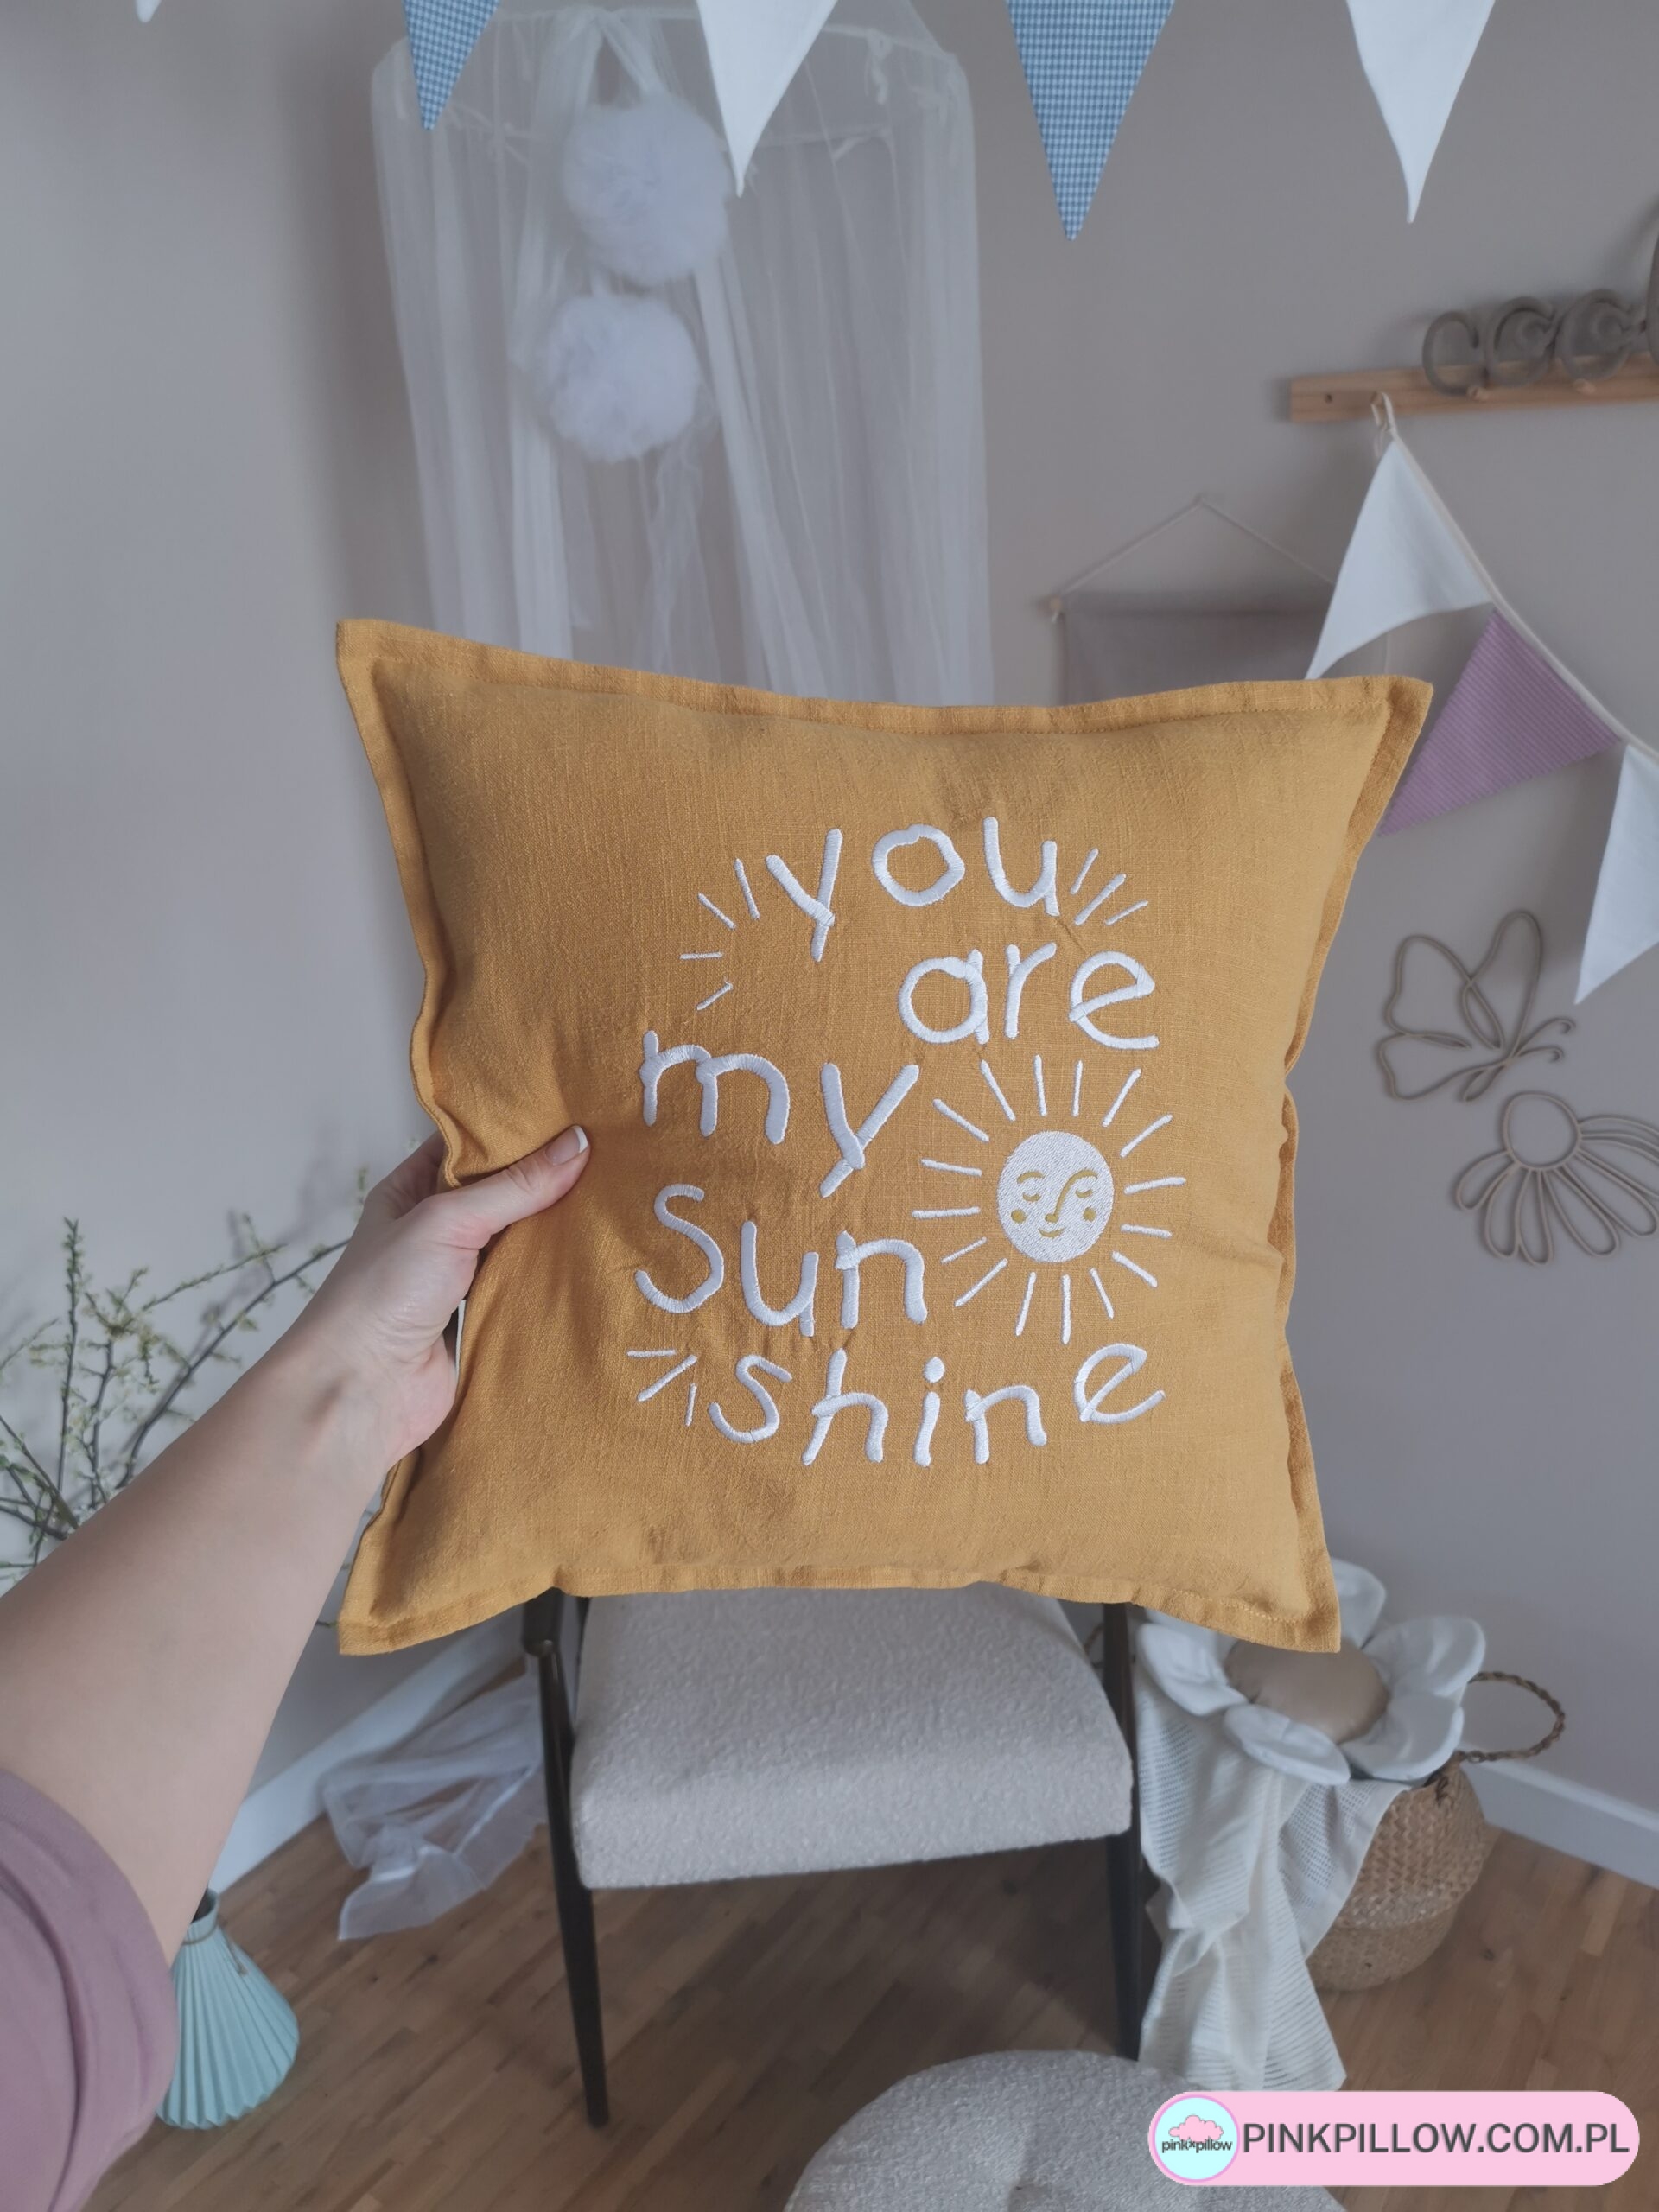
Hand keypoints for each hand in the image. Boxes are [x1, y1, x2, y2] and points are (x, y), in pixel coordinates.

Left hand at [284, 1126, 588, 1471]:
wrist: (361, 1391)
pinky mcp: (483, 1318)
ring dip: (556, 1229)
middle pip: (500, 1194)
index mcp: (410, 1193)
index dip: (512, 1129)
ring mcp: (460, 1277)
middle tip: (609, 1149)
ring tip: (618, 1194)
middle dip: (546, 1178)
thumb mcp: (446, 1221)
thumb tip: (577, 1142)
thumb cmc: (384, 1293)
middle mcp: (435, 1230)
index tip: (569, 1109)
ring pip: (518, 1242)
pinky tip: (600, 1254)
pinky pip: (527, 1287)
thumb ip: (513, 1186)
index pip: (467, 1148)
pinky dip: (556, 1276)